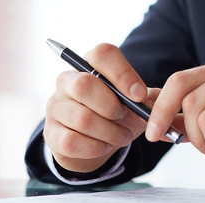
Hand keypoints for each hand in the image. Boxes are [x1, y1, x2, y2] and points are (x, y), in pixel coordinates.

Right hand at [44, 43, 152, 172]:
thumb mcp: (134, 104)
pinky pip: (73, 141)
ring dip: (110, 133)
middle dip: (112, 107)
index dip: (123, 74)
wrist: (94, 144)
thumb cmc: (115, 117)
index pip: (102, 54)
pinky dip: (96, 148)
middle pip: (84, 85)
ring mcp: (55, 107)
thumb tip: (153, 102)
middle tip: (124, 118)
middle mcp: (67, 81)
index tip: (139, 95)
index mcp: (89, 65)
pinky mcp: (51, 133)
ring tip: (122, 137)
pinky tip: (104, 146)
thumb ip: (149, 99)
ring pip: (82, 118)